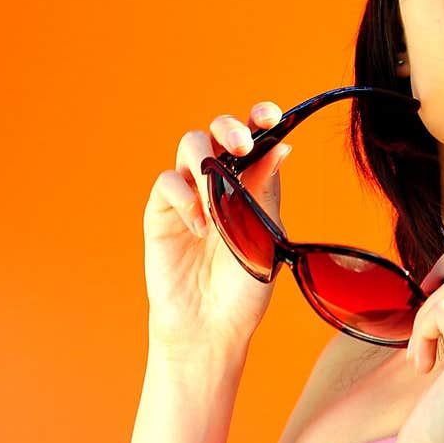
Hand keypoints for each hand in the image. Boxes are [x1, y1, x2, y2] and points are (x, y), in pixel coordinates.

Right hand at [143, 101, 291, 359]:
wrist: (212, 327)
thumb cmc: (244, 287)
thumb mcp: (265, 235)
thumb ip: (266, 191)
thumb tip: (281, 146)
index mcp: (250, 184)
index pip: (254, 138)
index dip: (259, 118)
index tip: (271, 115)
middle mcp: (218, 183)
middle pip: (216, 132)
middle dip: (229, 128)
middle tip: (240, 145)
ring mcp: (188, 195)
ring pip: (189, 147)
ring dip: (205, 163)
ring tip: (217, 202)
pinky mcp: (161, 212)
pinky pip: (167, 183)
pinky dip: (184, 197)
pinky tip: (200, 228)